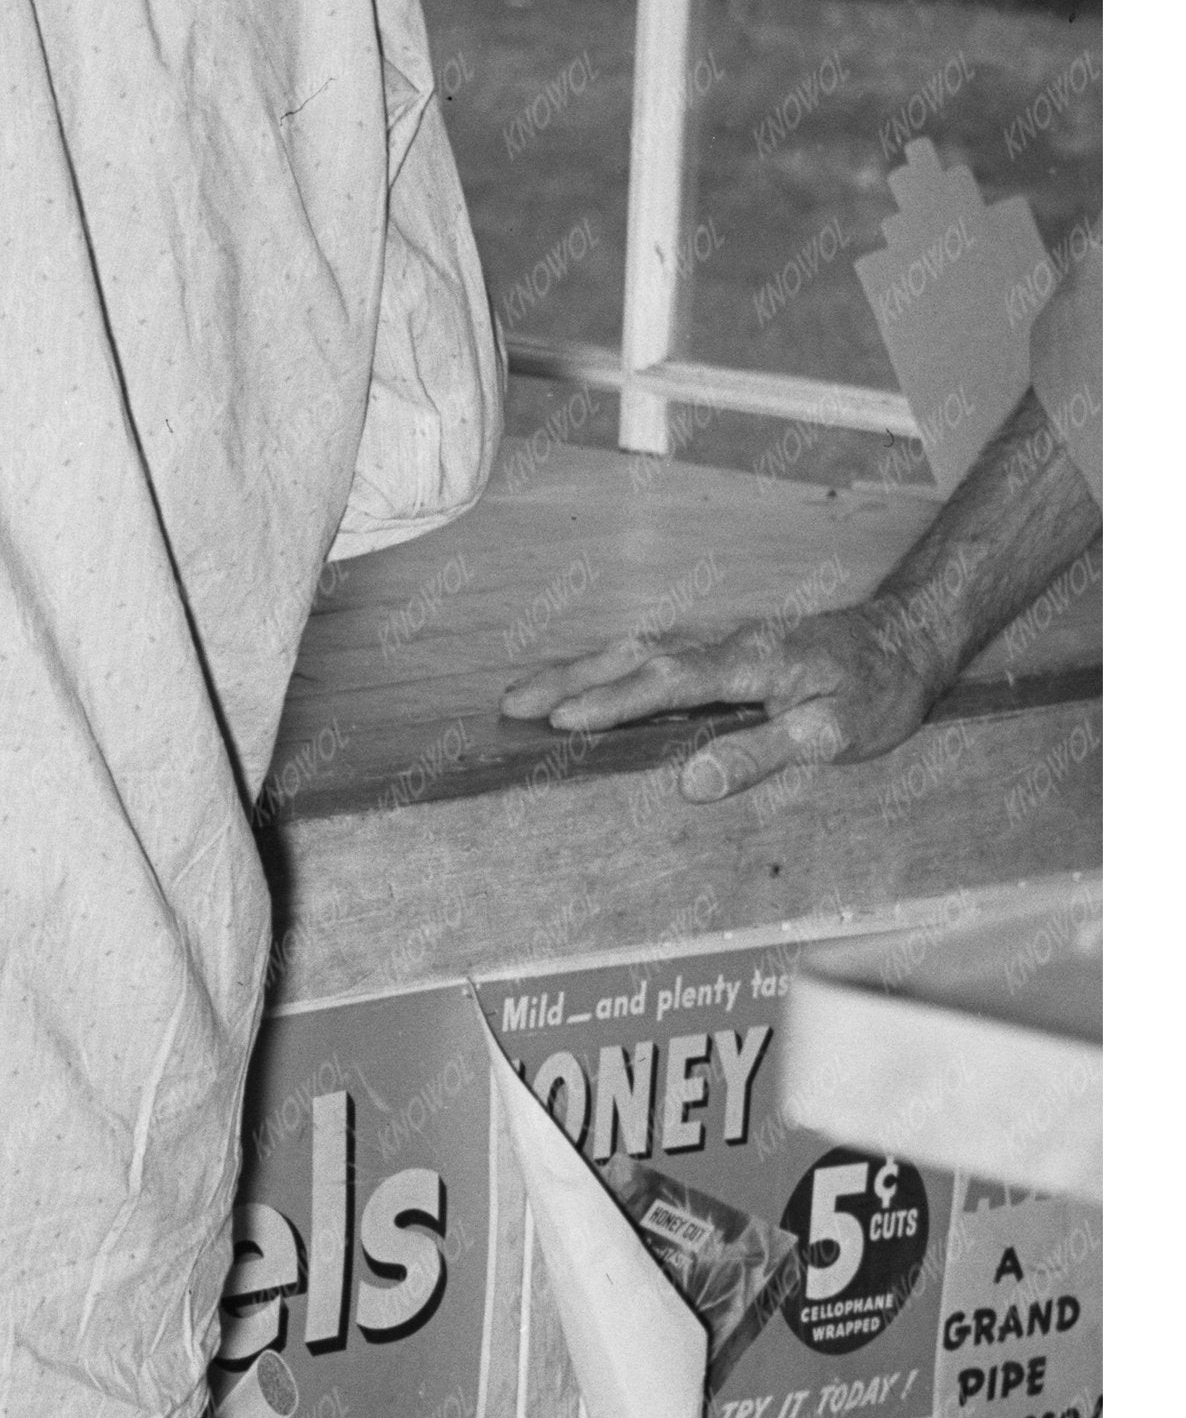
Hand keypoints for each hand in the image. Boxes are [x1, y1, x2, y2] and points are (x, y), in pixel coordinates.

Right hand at [496, 604, 935, 803]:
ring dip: (579, 668)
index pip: (667, 682)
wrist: (909, 636)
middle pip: (634, 655)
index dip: (612, 702)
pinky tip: (587, 679)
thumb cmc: (879, 690)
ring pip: (637, 647)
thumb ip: (764, 754)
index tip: (559, 721)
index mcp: (750, 663)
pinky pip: (653, 650)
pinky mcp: (724, 643)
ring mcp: (721, 638)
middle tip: (509, 704)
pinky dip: (608, 663)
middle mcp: (725, 642)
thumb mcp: (837, 733)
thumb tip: (692, 781)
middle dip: (569, 678)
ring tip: (525, 693)